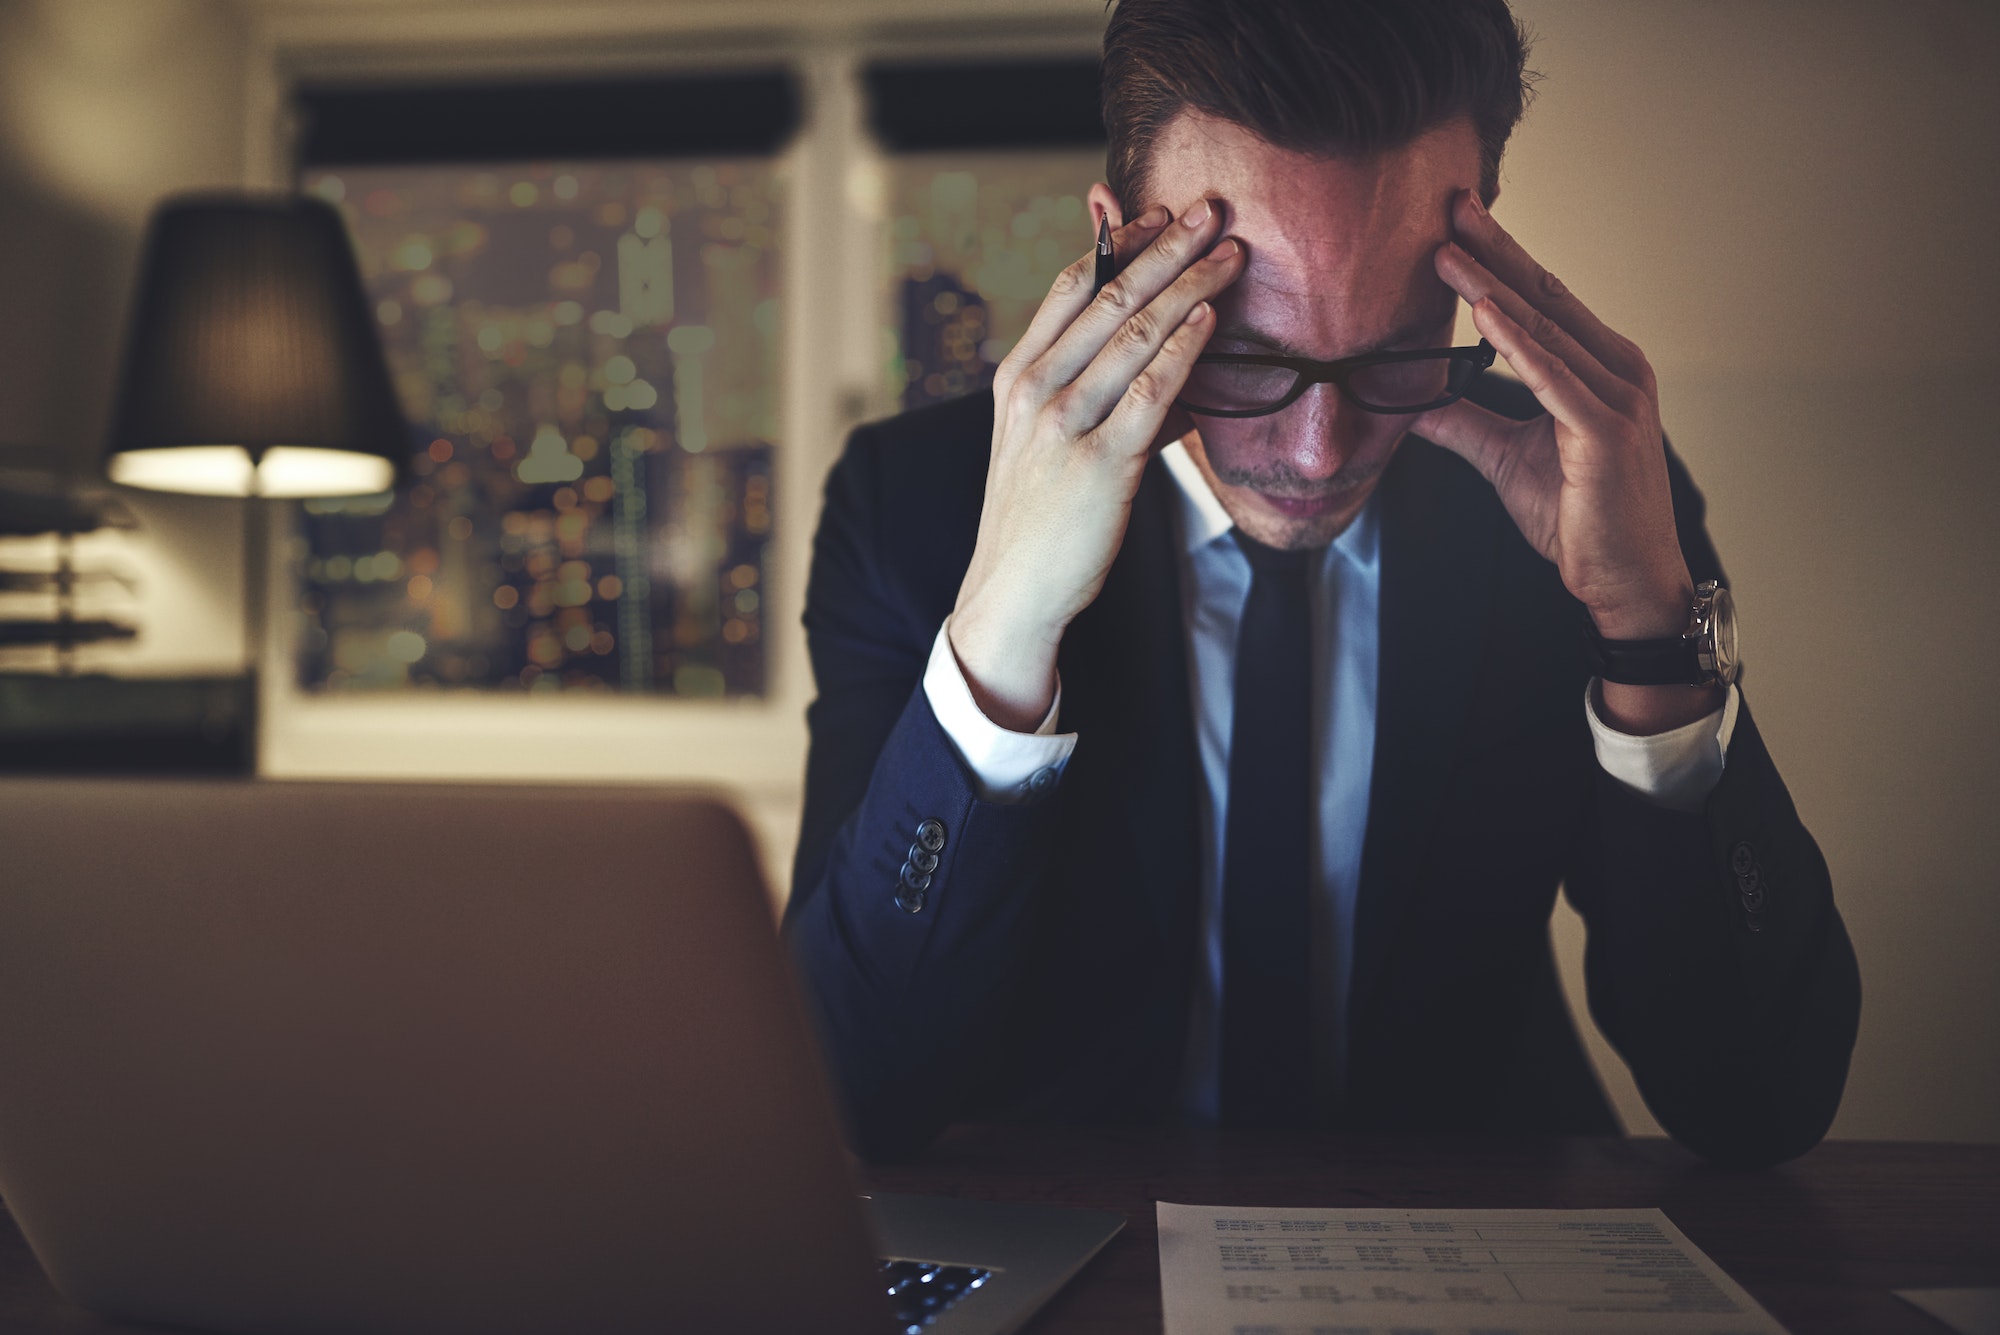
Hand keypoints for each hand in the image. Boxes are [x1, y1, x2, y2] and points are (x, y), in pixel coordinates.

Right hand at [950, 200, 1245, 729]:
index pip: (1070, 286)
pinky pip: (1151, 391)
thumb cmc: (1040, 516)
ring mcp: (1065, 424)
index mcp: (1017, 375)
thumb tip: (1165, 354)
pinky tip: (1212, 320)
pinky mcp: (1100, 463)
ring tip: (1231, 254)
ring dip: (1189, 286)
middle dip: (1167, 247)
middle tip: (1212, 211)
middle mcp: (1034, 389)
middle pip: (1108, 297)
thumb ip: (1090, 388)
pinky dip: (1184, 349)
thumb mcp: (1044, 439)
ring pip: (1134, 334)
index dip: (1120, 242)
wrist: (1012, 592)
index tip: (1163, 212)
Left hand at [1414, 189, 1721, 733]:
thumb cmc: (1578, 517)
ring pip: (1542, 329)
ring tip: (1445, 250)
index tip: (1453, 222)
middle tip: (1448, 204)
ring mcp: (1617, 395)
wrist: (1622, 578)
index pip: (1540, 299)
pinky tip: (1482, 313)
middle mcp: (1616, 368)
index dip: (1497, 258)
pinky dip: (1516, 342)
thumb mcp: (1505, 459)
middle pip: (1543, 296)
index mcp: (1598, 366)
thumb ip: (1464, 423)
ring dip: (1490, 286)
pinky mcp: (1606, 430)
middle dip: (1493, 249)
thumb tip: (1408, 404)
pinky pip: (1551, 376)